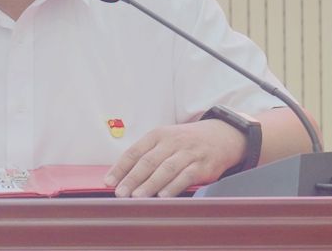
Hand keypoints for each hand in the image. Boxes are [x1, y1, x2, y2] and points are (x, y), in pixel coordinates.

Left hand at [104, 119, 245, 197]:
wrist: (222, 135)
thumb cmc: (187, 141)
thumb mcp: (167, 139)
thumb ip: (148, 155)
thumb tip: (124, 176)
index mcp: (159, 135)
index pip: (134, 151)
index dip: (120, 168)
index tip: (109, 182)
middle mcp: (172, 142)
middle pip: (148, 161)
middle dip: (132, 179)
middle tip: (120, 193)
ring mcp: (188, 153)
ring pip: (165, 169)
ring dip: (150, 184)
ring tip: (137, 197)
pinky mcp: (202, 165)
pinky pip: (186, 176)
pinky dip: (173, 187)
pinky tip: (163, 196)